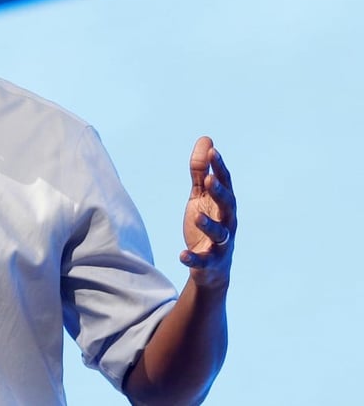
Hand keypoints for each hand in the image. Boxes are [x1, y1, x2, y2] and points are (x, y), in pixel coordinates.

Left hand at [180, 136, 236, 288]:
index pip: (225, 184)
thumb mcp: (200, 197)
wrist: (211, 269)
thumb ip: (201, 172)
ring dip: (209, 224)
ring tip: (197, 216)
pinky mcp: (209, 263)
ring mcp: (220, 244)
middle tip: (210, 180)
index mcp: (224, 206)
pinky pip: (202, 261)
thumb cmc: (206, 226)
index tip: (213, 151)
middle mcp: (227, 223)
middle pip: (227, 206)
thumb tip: (207, 140)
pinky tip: (181, 255)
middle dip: (220, 193)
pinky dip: (192, 258)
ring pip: (219, 234)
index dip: (220, 168)